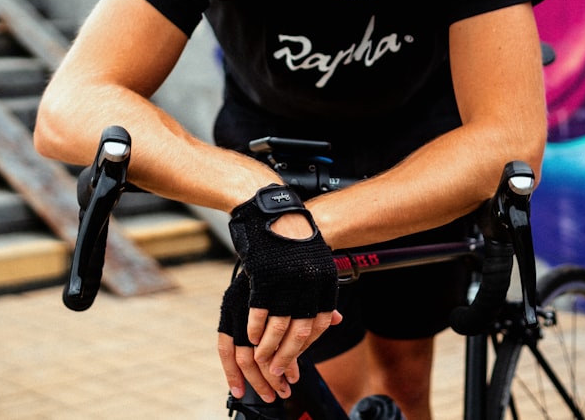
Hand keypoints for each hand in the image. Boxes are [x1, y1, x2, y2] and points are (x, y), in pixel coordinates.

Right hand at [218, 185, 339, 400]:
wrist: (271, 208)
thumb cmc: (294, 237)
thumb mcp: (317, 263)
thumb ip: (322, 293)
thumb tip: (334, 322)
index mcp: (326, 281)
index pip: (319, 326)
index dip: (305, 349)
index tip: (294, 364)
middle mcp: (310, 282)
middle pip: (300, 332)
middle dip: (287, 357)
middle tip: (278, 374)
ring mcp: (287, 279)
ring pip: (279, 327)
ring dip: (268, 349)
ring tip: (262, 362)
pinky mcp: (265, 275)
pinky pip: (259, 311)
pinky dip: (254, 329)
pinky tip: (250, 338)